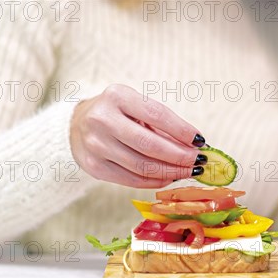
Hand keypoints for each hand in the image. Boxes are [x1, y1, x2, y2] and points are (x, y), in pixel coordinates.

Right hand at [70, 84, 206, 187]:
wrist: (76, 125)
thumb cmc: (117, 114)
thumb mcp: (136, 107)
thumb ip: (162, 125)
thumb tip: (196, 146)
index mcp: (117, 96)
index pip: (157, 115)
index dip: (182, 130)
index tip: (201, 141)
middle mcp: (103, 119)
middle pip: (150, 145)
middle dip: (180, 156)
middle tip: (199, 161)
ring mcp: (96, 145)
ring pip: (143, 166)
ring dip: (172, 171)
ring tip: (189, 171)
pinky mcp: (95, 167)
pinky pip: (132, 179)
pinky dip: (156, 180)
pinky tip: (169, 177)